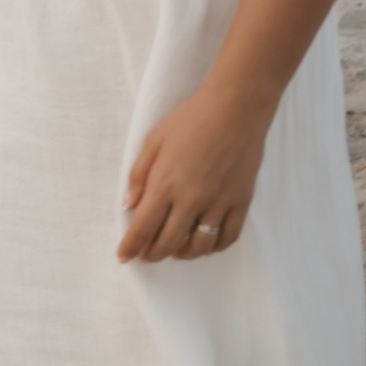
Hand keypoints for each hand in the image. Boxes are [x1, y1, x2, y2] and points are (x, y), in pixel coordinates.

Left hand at [116, 84, 272, 262]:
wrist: (236, 109)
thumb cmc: (190, 119)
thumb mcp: (153, 140)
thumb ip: (138, 175)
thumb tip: (127, 205)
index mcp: (165, 183)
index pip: (143, 227)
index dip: (130, 247)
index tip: (123, 257)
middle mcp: (191, 199)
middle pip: (169, 243)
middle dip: (153, 254)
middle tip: (146, 255)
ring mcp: (219, 203)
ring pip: (199, 247)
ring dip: (183, 254)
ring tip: (174, 250)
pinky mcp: (241, 202)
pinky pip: (228, 237)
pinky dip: (214, 247)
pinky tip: (205, 244)